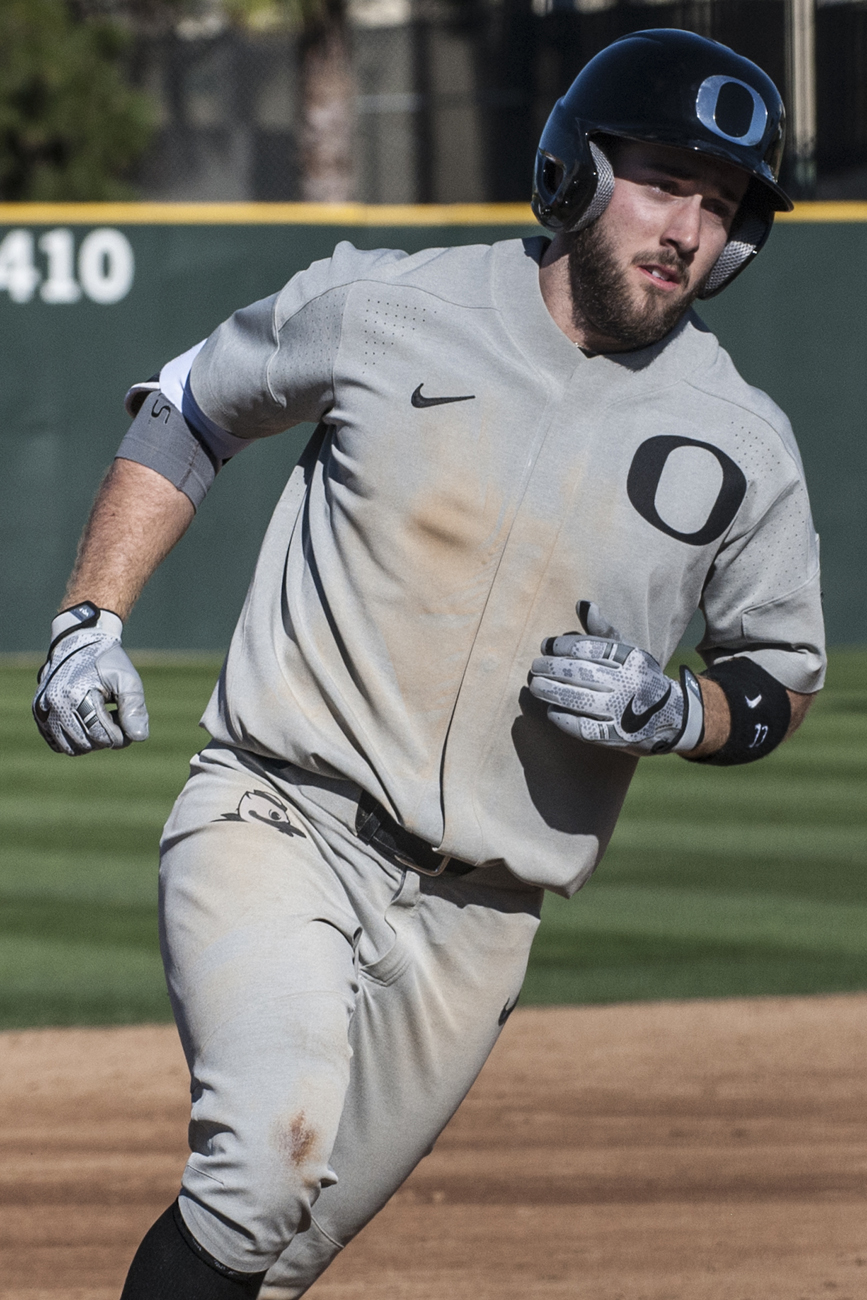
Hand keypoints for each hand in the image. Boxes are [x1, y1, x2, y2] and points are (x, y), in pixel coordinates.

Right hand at [33, 602, 148, 755]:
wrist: (78, 643)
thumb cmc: (107, 662)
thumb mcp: (127, 679)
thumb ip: (135, 707)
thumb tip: (138, 737)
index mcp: (75, 695)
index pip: (102, 736)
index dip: (121, 735)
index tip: (128, 721)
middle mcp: (53, 704)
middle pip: (87, 745)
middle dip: (107, 737)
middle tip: (115, 716)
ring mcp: (42, 710)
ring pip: (71, 749)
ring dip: (91, 741)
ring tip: (100, 718)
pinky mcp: (38, 715)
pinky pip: (57, 744)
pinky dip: (75, 739)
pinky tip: (86, 721)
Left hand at [529, 600, 703, 755]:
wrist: (672, 717)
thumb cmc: (638, 677)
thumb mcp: (628, 651)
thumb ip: (603, 630)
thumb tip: (582, 604)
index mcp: (631, 658)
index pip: (589, 648)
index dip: (562, 646)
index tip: (546, 646)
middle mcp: (629, 683)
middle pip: (581, 673)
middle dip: (552, 668)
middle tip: (535, 666)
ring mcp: (623, 712)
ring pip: (578, 700)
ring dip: (551, 692)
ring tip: (535, 686)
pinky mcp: (617, 737)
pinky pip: (583, 728)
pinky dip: (563, 718)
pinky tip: (552, 710)